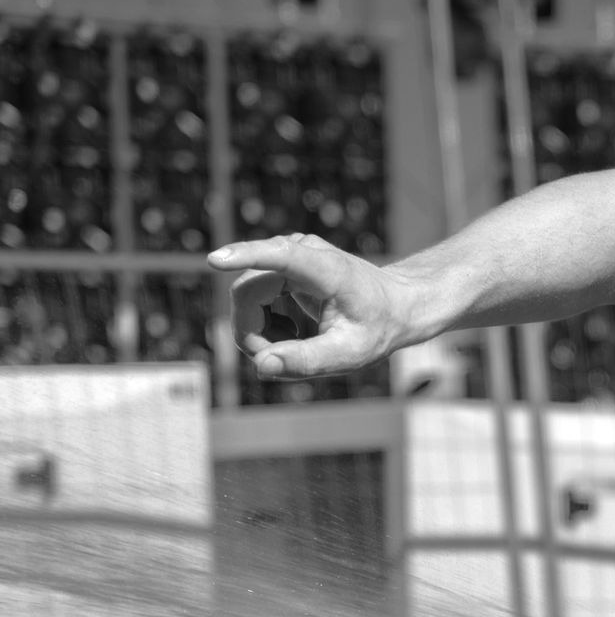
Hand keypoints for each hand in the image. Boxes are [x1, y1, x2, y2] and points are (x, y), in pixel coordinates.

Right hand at [207, 233, 419, 378]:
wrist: (397, 304)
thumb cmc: (378, 328)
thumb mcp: (350, 353)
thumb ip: (307, 360)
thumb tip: (261, 365)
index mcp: (327, 269)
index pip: (280, 257)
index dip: (245, 258)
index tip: (215, 260)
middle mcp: (304, 251)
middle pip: (247, 291)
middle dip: (251, 331)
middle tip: (279, 360)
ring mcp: (290, 253)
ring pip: (244, 293)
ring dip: (258, 329)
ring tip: (296, 343)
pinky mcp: (282, 262)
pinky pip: (251, 293)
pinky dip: (263, 321)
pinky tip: (294, 332)